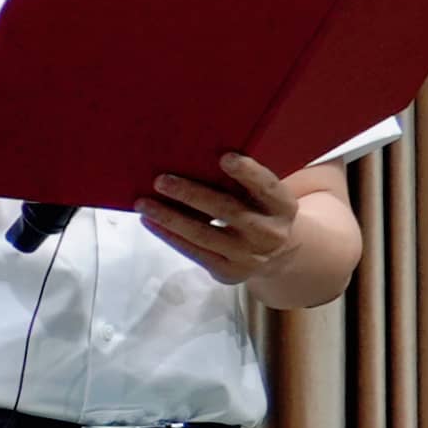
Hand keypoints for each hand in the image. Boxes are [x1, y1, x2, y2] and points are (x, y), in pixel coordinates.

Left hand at [140, 151, 303, 284]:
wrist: (275, 254)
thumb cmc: (257, 209)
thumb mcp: (263, 196)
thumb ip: (243, 181)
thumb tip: (194, 155)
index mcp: (283, 206)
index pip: (267, 187)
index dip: (248, 173)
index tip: (225, 157)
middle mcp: (270, 232)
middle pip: (227, 211)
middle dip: (191, 195)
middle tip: (161, 180)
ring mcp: (249, 256)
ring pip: (204, 234)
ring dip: (169, 217)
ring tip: (144, 203)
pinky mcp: (229, 271)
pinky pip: (194, 252)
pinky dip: (169, 236)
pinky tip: (149, 221)